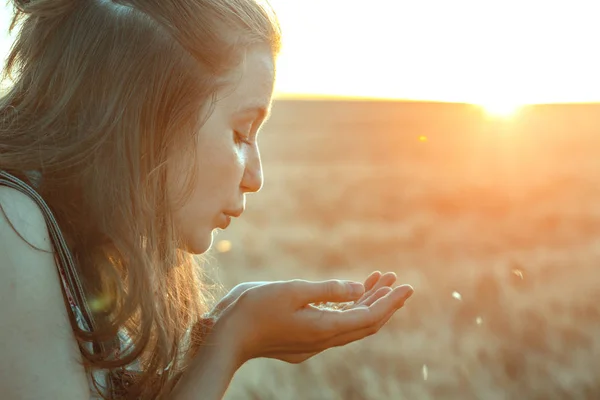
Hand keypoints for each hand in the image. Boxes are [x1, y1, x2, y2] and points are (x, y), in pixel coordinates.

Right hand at [212, 276, 413, 364]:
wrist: (227, 337)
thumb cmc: (254, 309)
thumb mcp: (292, 291)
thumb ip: (328, 290)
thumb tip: (358, 288)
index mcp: (324, 328)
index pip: (369, 317)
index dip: (390, 302)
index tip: (407, 286)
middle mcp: (323, 340)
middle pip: (365, 324)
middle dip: (384, 302)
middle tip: (396, 280)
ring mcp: (313, 343)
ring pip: (351, 324)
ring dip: (366, 303)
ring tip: (378, 279)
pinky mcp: (304, 340)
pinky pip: (337, 325)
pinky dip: (349, 309)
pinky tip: (349, 294)